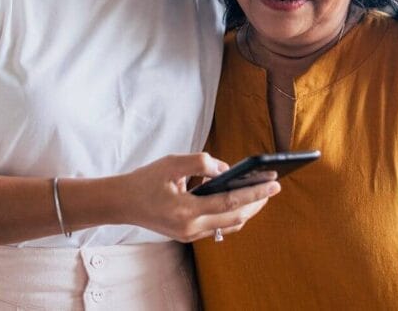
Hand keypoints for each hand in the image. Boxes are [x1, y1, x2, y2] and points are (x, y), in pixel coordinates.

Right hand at [121, 153, 278, 242]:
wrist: (122, 203)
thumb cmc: (145, 181)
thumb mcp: (171, 163)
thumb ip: (201, 163)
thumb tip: (226, 170)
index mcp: (186, 211)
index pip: (230, 203)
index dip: (255, 193)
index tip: (275, 183)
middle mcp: (190, 228)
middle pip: (235, 218)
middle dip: (257, 203)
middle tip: (272, 187)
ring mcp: (190, 235)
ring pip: (229, 225)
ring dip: (246, 210)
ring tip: (260, 193)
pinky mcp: (188, 236)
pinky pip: (218, 227)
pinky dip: (231, 214)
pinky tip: (237, 200)